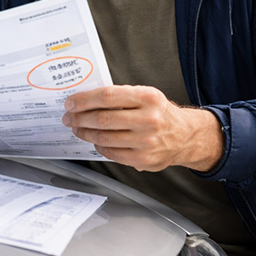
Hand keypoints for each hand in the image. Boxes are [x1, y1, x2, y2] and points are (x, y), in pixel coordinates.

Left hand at [62, 85, 223, 172]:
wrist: (186, 136)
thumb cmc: (160, 113)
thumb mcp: (146, 96)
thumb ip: (121, 97)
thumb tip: (87, 100)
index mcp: (148, 97)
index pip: (108, 96)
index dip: (84, 100)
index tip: (71, 102)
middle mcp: (149, 119)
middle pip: (103, 118)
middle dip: (80, 117)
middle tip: (69, 117)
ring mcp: (146, 141)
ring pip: (104, 137)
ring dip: (85, 133)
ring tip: (77, 128)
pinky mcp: (143, 158)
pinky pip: (111, 152)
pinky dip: (98, 146)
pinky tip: (94, 140)